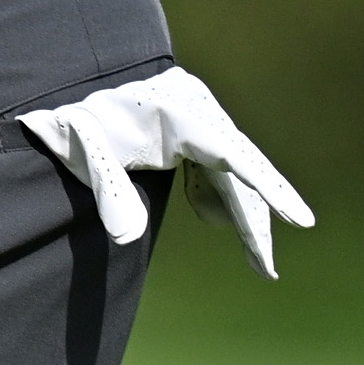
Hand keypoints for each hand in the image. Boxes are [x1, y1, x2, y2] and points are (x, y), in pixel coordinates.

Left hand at [17, 65, 313, 275]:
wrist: (65, 93)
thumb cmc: (73, 125)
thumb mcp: (82, 153)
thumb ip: (108, 192)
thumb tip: (127, 237)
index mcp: (179, 112)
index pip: (232, 155)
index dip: (267, 189)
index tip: (298, 218)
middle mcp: (198, 111)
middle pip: (240, 171)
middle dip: (255, 222)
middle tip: (267, 271)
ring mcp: (199, 118)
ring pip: (233, 173)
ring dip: (242, 216)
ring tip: (257, 264)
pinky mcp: (192, 131)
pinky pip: (217, 169)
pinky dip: (217, 196)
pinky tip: (212, 217)